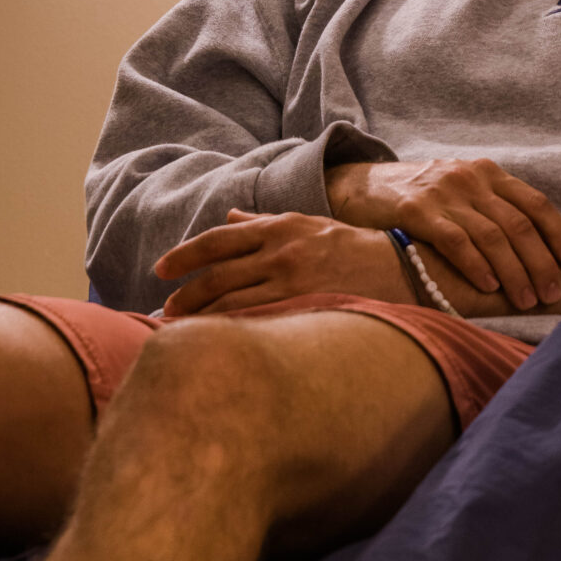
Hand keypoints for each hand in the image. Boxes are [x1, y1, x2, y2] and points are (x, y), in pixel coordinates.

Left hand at [154, 210, 408, 316]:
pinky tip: (216, 342)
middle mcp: (281, 250)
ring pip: (232, 300)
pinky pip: (258, 320)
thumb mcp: (307, 225)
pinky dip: (231, 329)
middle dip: (186, 293)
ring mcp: (292, 280)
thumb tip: (228, 219)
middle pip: (218, 273)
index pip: (218, 240)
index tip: (160, 270)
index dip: (185, 255)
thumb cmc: (350, 248)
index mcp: (280, 227)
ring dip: (201, 317)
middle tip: (166, 310)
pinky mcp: (306, 305)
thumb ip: (264, 225)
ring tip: (180, 331)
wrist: (399, 269)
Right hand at [326, 158, 560, 311]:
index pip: (535, 203)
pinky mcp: (417, 211)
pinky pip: (456, 241)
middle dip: (541, 262)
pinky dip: (477, 266)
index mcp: (488, 174)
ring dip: (514, 272)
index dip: (558, 234)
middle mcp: (471, 180)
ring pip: (492, 236)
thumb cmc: (425, 199)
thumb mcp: (464, 193)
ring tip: (526, 300)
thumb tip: (539, 253)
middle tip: (553, 293)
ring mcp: (444, 194)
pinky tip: (489, 288)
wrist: (365, 185)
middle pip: (518, 224)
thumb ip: (495, 212)